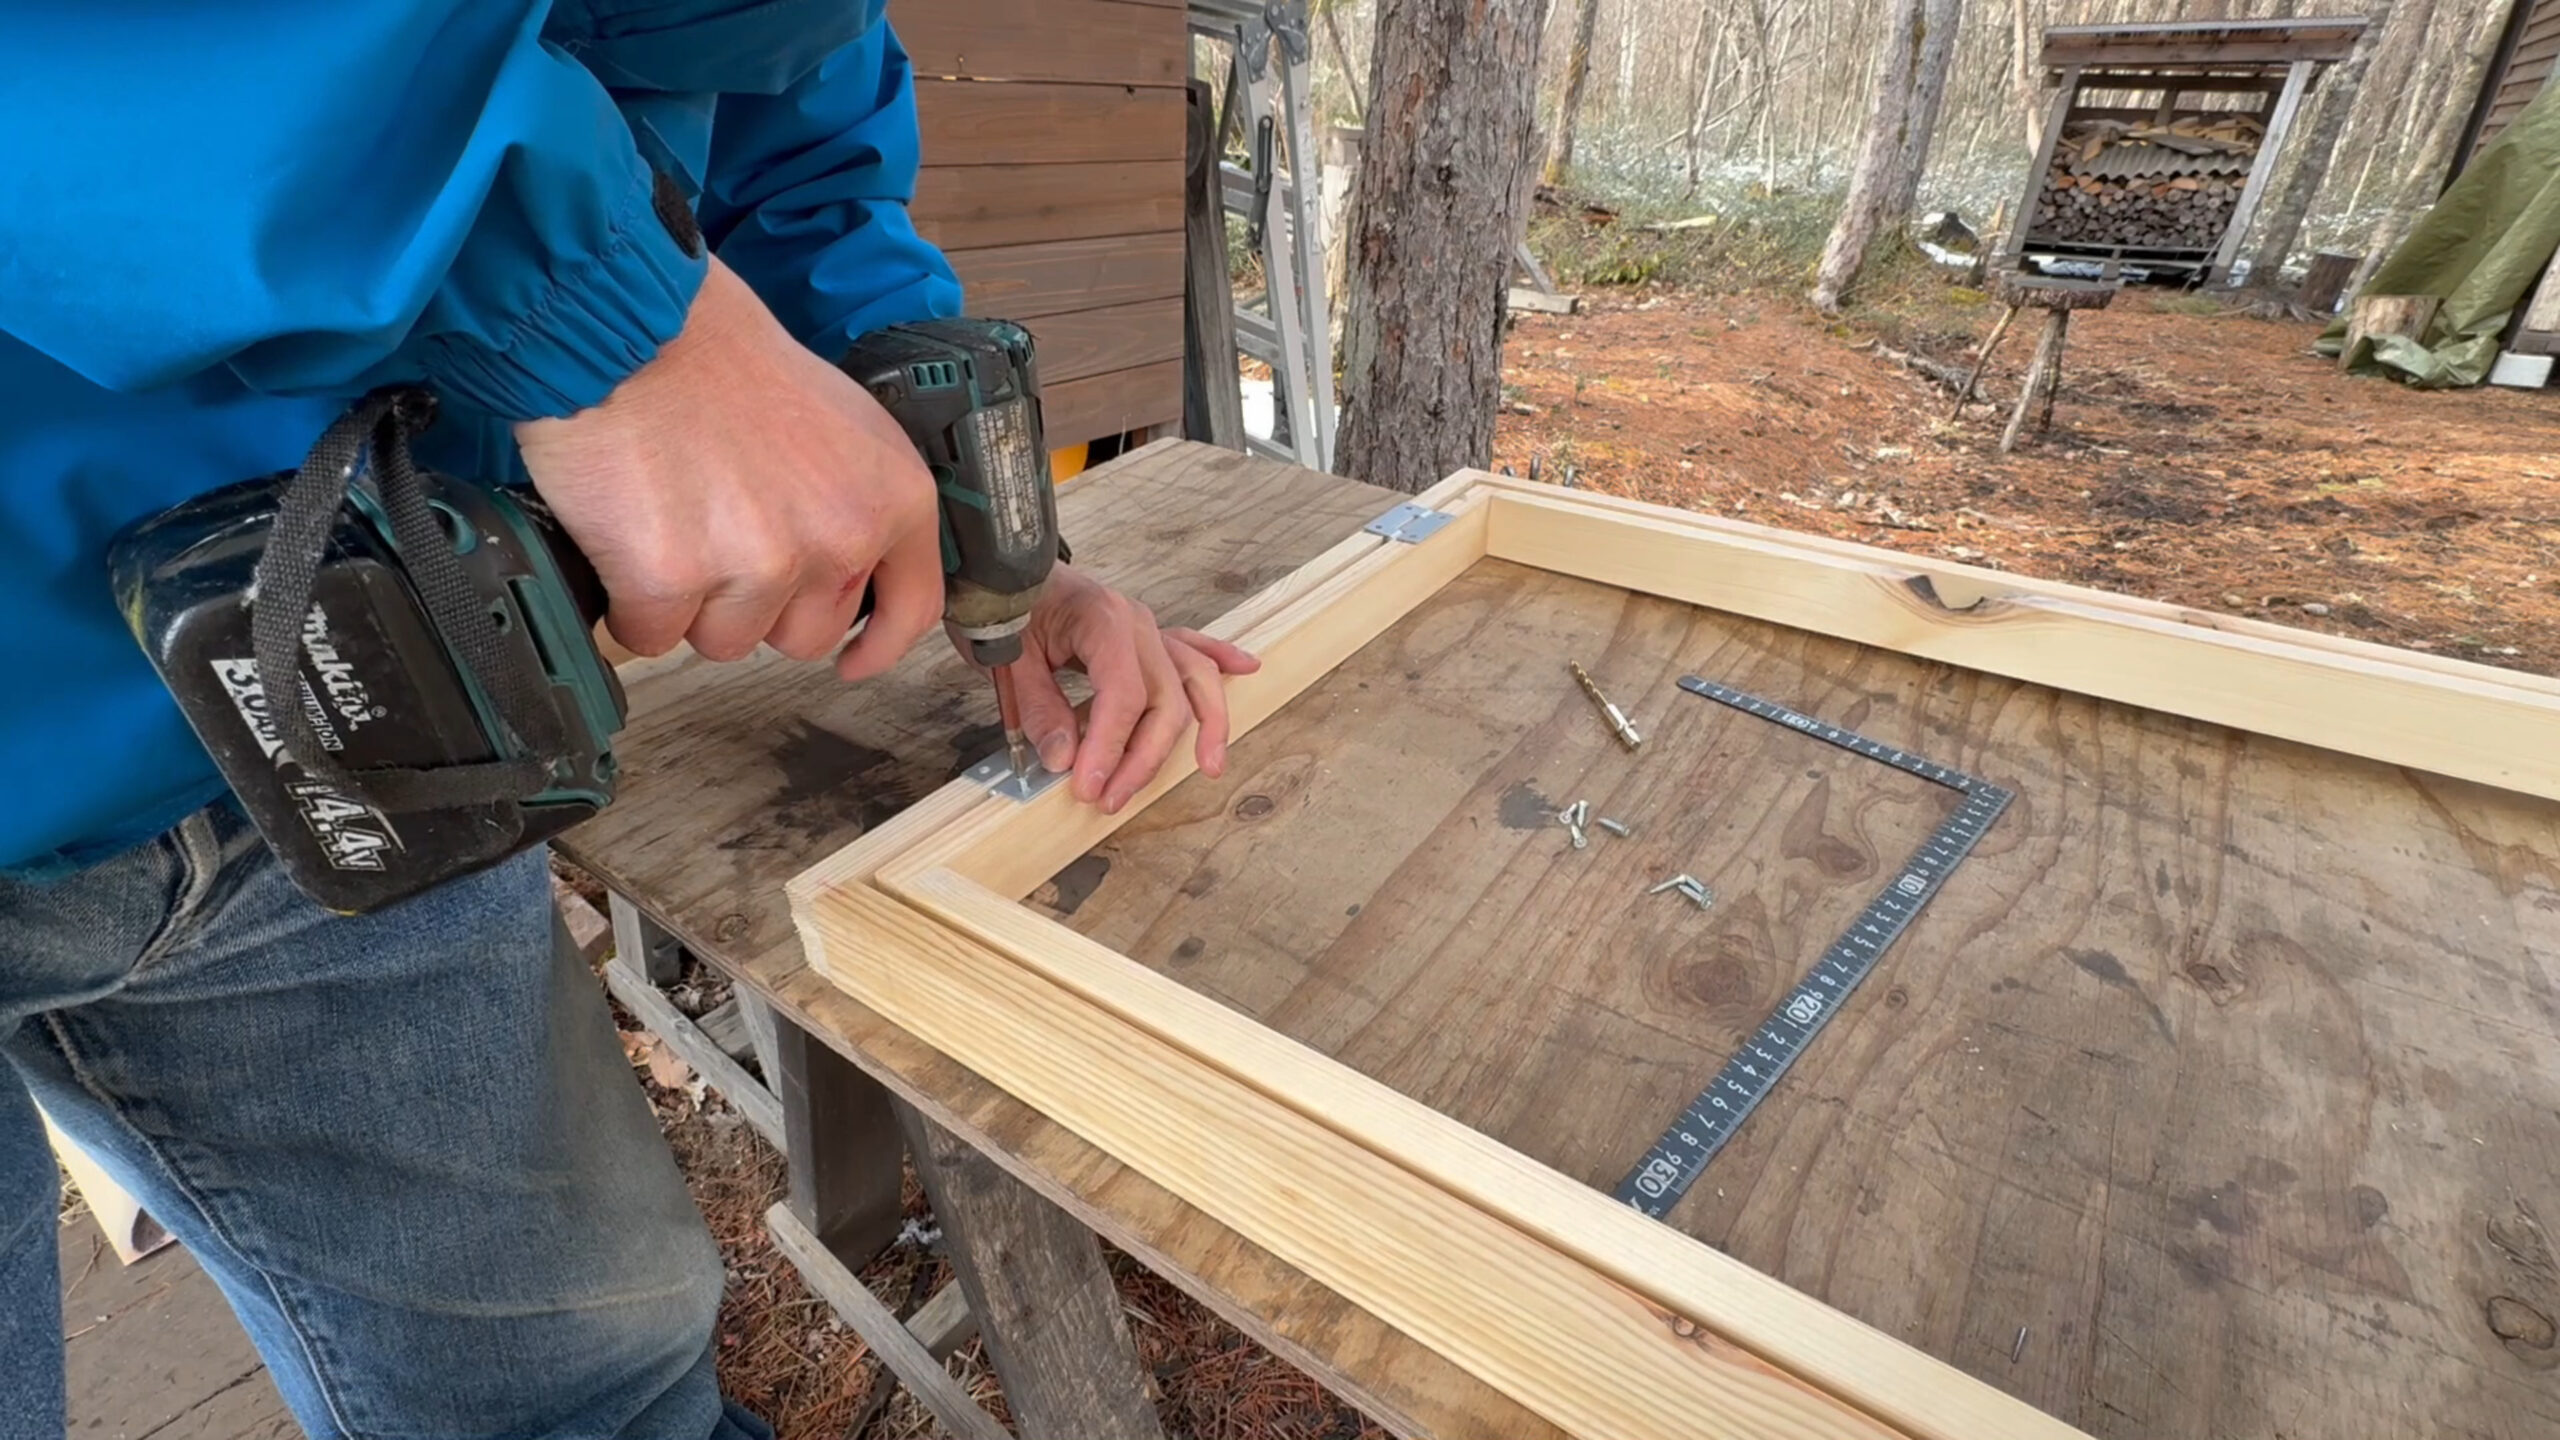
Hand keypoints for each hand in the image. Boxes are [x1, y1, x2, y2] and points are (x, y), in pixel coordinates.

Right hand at [513, 257, 940, 675]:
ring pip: (724, 640)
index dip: (881, 644)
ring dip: (691, 602)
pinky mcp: (670, 580)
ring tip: (671, 516)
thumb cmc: (720, 352)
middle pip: (803, 637)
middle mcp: (838, 538)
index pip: (913, 607)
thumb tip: (844, 567)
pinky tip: (626, 531)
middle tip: (719, 532)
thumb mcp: (836, 418)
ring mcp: (756, 565)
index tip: (855, 660)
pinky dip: (629, 600)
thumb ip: (853, 499)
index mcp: (892, 497)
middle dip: (760, 605)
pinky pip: (649, 635)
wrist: (632, 320)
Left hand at [1004, 565, 1260, 811]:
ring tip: (1209, 766)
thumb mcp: (1008, 658)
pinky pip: (1194, 649)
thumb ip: (1037, 708)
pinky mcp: (1149, 635)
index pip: (1123, 696)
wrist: (1008, 568)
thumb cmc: (1008, 607)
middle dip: (1143, 757)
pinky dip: (1221, 660)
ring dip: (1205, 726)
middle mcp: (1138, 624)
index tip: (1088, 787)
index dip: (1109, 748)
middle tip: (1108, 799)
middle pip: (1165, 699)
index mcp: (1104, 620)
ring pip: (1193, 680)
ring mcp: (1149, 628)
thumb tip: (1063, 760)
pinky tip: (1248, 668)